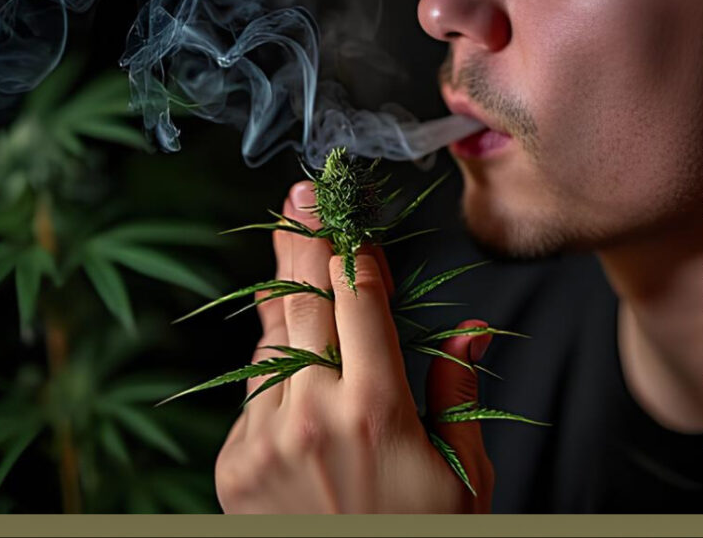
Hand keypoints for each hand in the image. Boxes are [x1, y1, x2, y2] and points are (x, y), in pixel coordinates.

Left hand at [214, 181, 494, 512]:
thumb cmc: (419, 537)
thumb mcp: (464, 478)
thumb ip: (457, 396)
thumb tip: (468, 332)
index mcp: (377, 409)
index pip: (358, 298)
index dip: (347, 244)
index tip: (338, 207)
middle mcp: (312, 413)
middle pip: (302, 301)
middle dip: (299, 242)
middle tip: (295, 199)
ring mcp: (263, 438)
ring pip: (270, 342)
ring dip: (282, 300)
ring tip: (288, 253)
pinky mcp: (233, 464)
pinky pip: (252, 393)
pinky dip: (272, 367)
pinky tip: (289, 355)